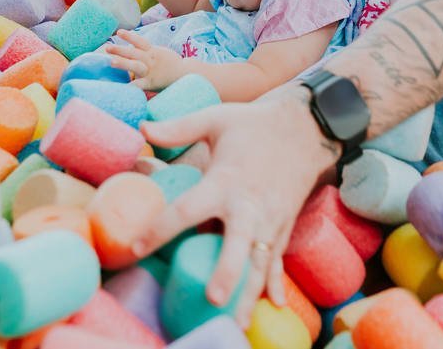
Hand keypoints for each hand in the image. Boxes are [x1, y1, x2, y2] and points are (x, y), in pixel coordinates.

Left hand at [106, 30, 184, 89]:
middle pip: (134, 53)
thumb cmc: (169, 64)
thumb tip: (132, 49)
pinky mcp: (151, 82)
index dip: (130, 36)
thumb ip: (147, 52)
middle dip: (120, 49)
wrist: (185, 74)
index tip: (118, 32)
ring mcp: (150, 71)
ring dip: (123, 63)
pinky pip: (139, 84)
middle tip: (107, 47)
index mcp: (152, 51)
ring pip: (136, 65)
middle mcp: (150, 59)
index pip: (140, 41)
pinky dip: (131, 85)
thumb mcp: (159, 54)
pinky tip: (121, 87)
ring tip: (111, 62)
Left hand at [132, 87, 340, 326]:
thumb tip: (142, 127)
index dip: (161, 229)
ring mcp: (271, 219)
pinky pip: (277, 260)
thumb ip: (177, 127)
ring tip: (238, 323)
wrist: (306, 127)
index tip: (136, 249)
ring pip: (261, 263)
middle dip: (227, 273)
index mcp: (226, 180)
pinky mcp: (284, 225)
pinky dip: (276, 283)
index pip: (188, 209)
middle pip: (238, 245)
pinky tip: (273, 306)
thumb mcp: (215, 118)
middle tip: (213, 298)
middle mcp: (249, 205)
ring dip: (250, 294)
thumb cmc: (254, 124)